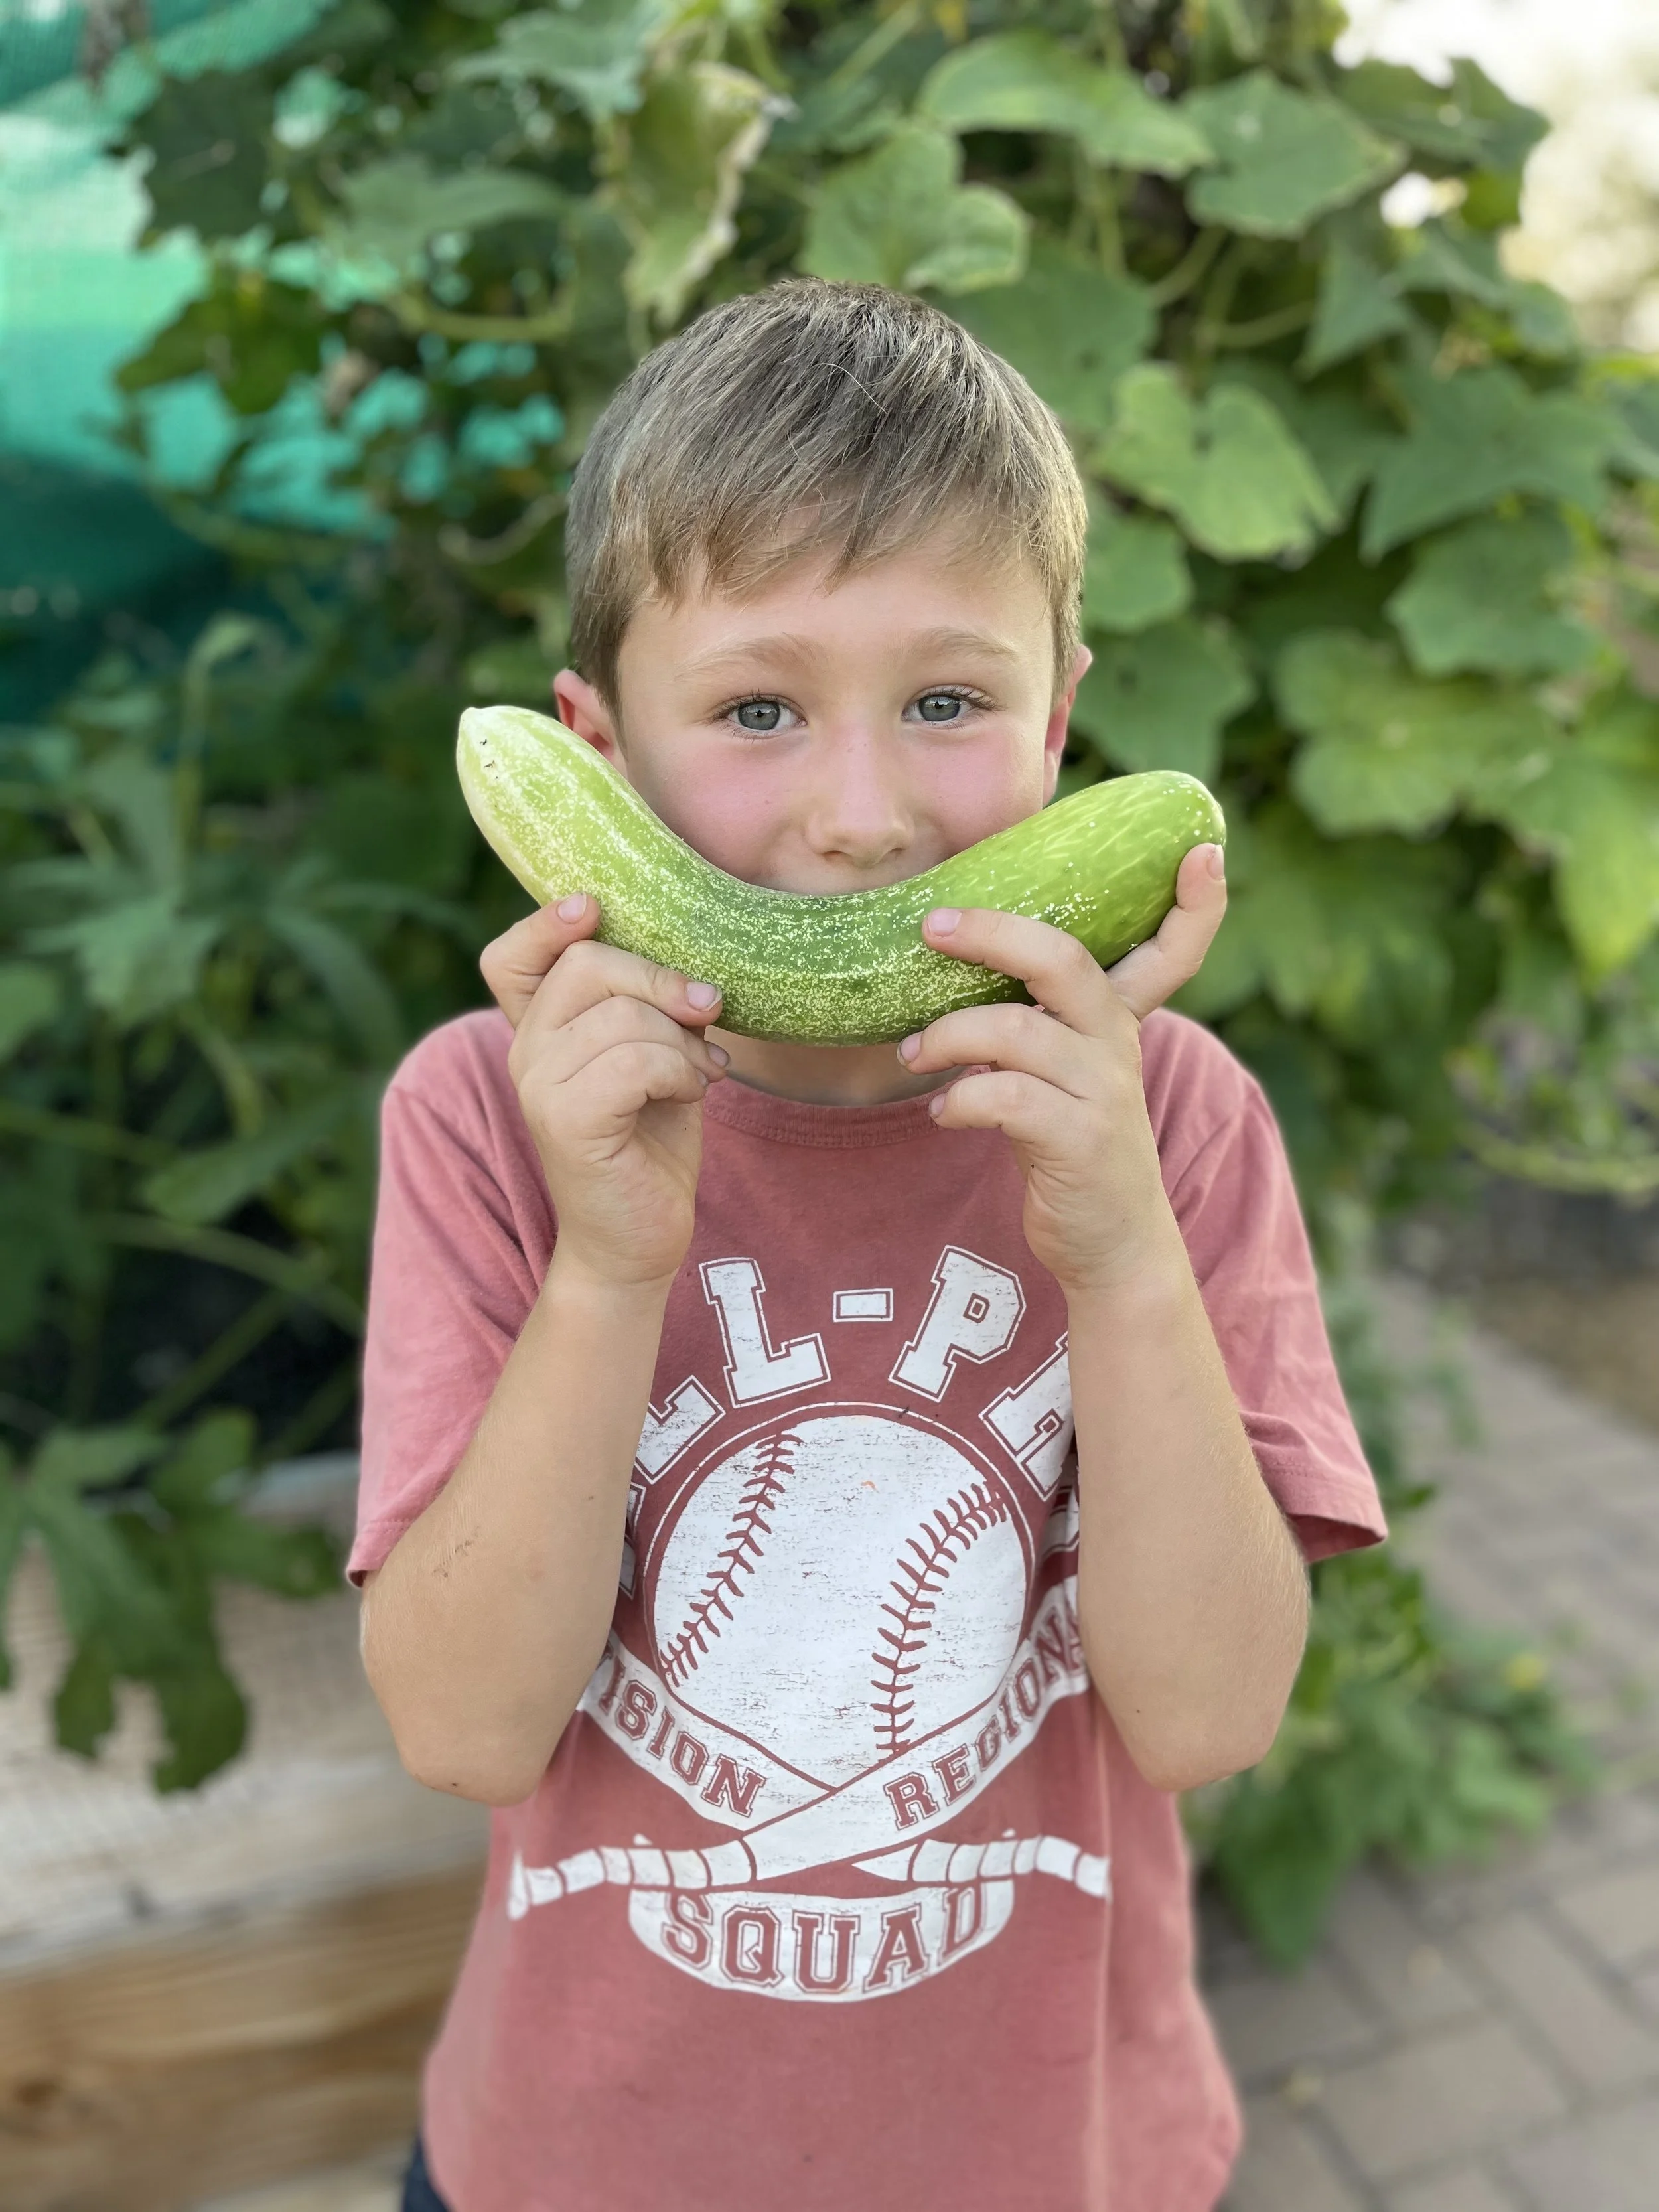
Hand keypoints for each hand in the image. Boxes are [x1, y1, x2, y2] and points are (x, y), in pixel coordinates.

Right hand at [480, 896, 727, 1288]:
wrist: (639, 1241)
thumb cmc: (652, 1143)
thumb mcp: (656, 1058)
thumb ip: (651, 1007)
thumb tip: (688, 962)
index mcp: (542, 1032)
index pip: (511, 959)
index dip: (545, 923)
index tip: (593, 909)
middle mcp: (526, 1053)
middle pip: (588, 965)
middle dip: (663, 980)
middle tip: (708, 1012)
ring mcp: (538, 1087)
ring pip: (624, 1016)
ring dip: (685, 1042)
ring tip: (703, 1074)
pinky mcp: (565, 1122)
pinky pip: (635, 1061)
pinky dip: (681, 1072)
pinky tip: (693, 1094)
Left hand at [896, 843, 1226, 1292]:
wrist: (1111, 1243)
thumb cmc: (1069, 1142)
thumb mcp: (1068, 1073)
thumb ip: (1036, 1020)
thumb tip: (956, 961)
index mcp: (1118, 1019)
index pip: (1175, 950)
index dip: (1196, 904)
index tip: (1202, 851)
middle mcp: (1117, 1045)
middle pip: (1062, 960)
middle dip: (991, 933)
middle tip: (933, 927)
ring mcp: (1102, 1092)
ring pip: (1012, 1030)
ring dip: (945, 1036)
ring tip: (914, 1054)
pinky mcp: (1077, 1141)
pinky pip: (1002, 1096)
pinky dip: (958, 1098)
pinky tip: (943, 1112)